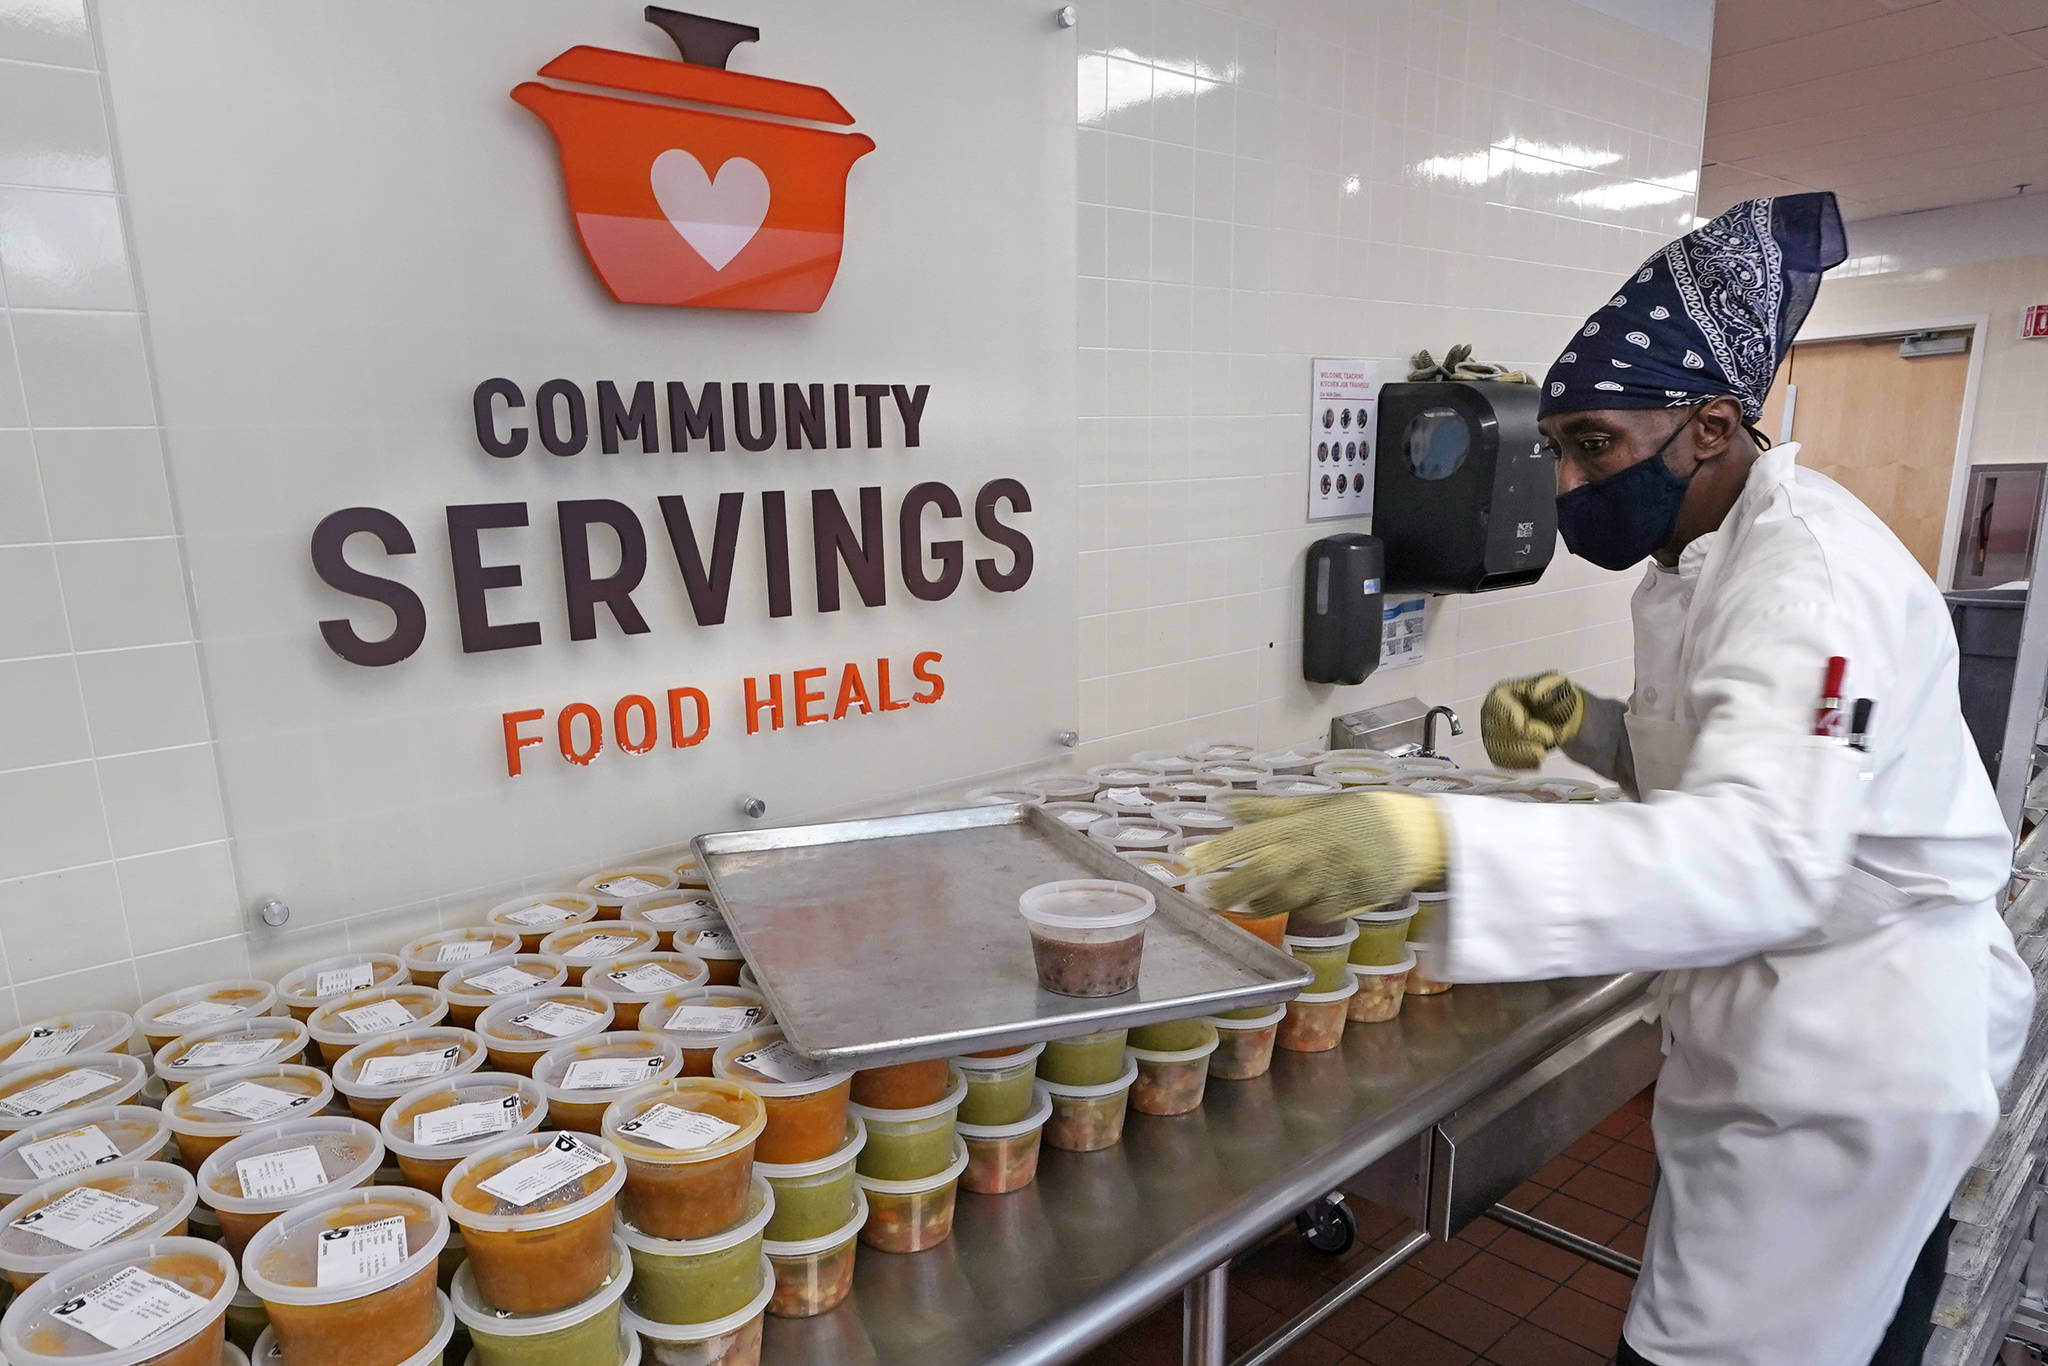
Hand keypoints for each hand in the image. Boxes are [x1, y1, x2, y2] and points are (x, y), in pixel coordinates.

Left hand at [1186, 791, 1445, 924]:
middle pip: (1262, 874)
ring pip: (1283, 899)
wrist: (1420, 835)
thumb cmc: (1365, 813)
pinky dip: (1296, 910)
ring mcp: (1333, 880)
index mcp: (1306, 822)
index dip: (1217, 851)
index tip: (1188, 860)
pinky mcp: (1349, 904)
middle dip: (1227, 888)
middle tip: (1200, 895)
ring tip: (1236, 904)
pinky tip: (1288, 904)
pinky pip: (1311, 913)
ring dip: (1255, 904)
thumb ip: (1270, 808)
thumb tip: (1225, 804)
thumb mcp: (1318, 802)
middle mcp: (1316, 851)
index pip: (1252, 836)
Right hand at [1481, 671, 1585, 769]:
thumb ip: (1549, 685)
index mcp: (1500, 694)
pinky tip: (1536, 761)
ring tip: (1542, 753)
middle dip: (1526, 739)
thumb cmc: (1556, 699)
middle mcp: (1490, 713)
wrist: (1559, 717)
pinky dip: (1520, 764)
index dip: (1518, 722)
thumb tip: (1536, 694)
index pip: (1501, 710)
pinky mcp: (1496, 751)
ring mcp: (1490, 733)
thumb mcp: (1559, 685)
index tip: (1536, 730)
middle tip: (1550, 738)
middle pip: (1498, 731)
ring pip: (1498, 750)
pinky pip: (1501, 762)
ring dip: (1523, 755)